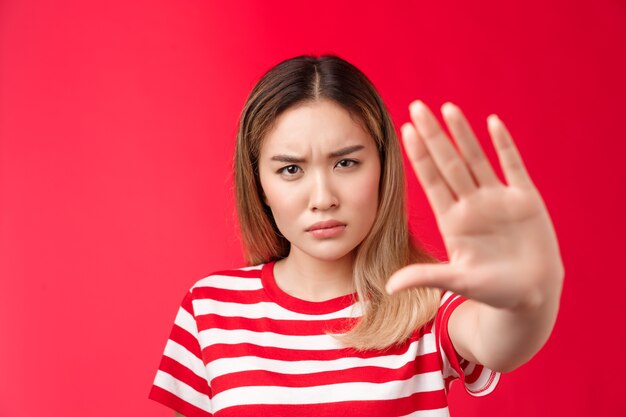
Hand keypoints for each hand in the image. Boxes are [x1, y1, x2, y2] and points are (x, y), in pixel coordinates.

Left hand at [386, 101, 563, 310]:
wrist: (532, 295)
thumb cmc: (493, 291)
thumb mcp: (458, 282)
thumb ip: (426, 277)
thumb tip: (389, 286)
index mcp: (453, 221)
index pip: (432, 181)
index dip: (420, 156)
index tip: (405, 131)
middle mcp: (472, 204)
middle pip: (449, 163)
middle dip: (434, 136)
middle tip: (417, 106)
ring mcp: (498, 199)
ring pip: (477, 159)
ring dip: (463, 134)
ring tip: (448, 108)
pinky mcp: (526, 200)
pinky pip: (513, 167)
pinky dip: (505, 146)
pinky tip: (493, 123)